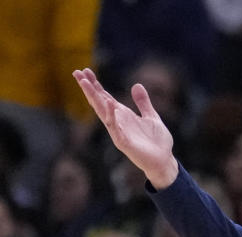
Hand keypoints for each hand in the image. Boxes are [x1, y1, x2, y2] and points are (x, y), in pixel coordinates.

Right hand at [72, 68, 178, 188]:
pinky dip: (112, 117)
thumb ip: (143, 103)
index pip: (105, 97)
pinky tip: (110, 104)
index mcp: (123, 116)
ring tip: (86, 83)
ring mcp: (119, 133)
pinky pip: (115, 128)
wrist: (164, 161)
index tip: (85, 71)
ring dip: (94, 98)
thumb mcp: (151, 117)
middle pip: (99, 103)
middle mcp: (117, 123)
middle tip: (77, 73)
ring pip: (103, 113)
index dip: (96, 85)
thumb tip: (136, 85)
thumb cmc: (157, 142)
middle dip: (88, 88)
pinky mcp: (124, 143)